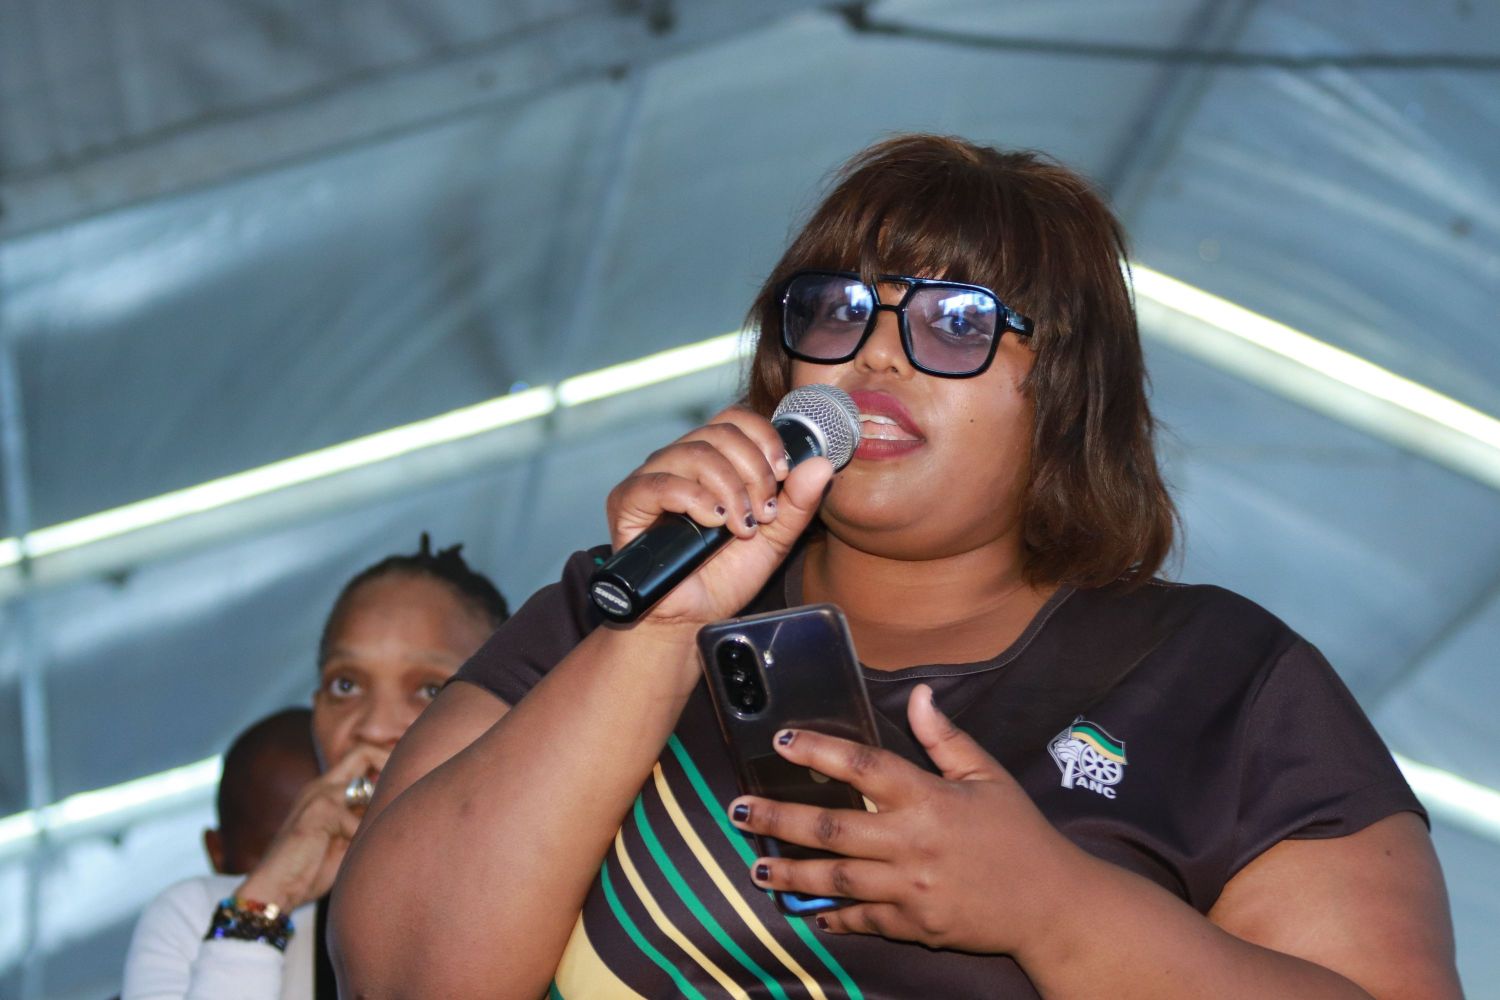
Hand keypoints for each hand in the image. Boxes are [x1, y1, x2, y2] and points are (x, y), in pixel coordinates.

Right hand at [236, 744, 389, 911]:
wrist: (273, 890)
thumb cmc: (309, 871)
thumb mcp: (342, 839)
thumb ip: (362, 819)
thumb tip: (397, 808)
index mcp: (325, 790)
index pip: (361, 758)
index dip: (386, 764)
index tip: (405, 782)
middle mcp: (321, 786)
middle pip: (363, 752)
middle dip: (389, 764)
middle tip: (406, 789)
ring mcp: (319, 796)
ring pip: (367, 787)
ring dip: (378, 812)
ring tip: (379, 835)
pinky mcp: (319, 812)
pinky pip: (357, 823)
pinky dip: (360, 843)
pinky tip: (352, 860)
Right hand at [604, 406, 833, 626]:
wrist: (690, 618)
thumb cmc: (725, 577)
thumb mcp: (774, 540)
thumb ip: (798, 504)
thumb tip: (821, 464)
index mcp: (712, 461)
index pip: (735, 419)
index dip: (764, 438)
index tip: (782, 474)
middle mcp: (680, 461)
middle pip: (720, 434)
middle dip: (754, 472)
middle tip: (763, 514)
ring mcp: (652, 477)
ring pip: (695, 453)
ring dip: (730, 489)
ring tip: (740, 526)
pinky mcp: (628, 500)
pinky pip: (661, 482)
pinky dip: (695, 498)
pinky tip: (713, 522)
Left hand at [728, 685, 1077, 954]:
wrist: (1052, 905)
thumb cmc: (1019, 834)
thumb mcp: (988, 776)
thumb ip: (946, 738)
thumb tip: (917, 695)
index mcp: (930, 799)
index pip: (864, 768)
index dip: (819, 752)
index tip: (781, 741)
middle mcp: (913, 843)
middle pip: (832, 828)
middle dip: (779, 819)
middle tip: (738, 811)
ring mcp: (910, 889)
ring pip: (836, 878)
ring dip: (792, 873)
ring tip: (757, 867)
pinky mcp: (914, 925)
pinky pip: (863, 918)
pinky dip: (834, 915)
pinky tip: (807, 912)